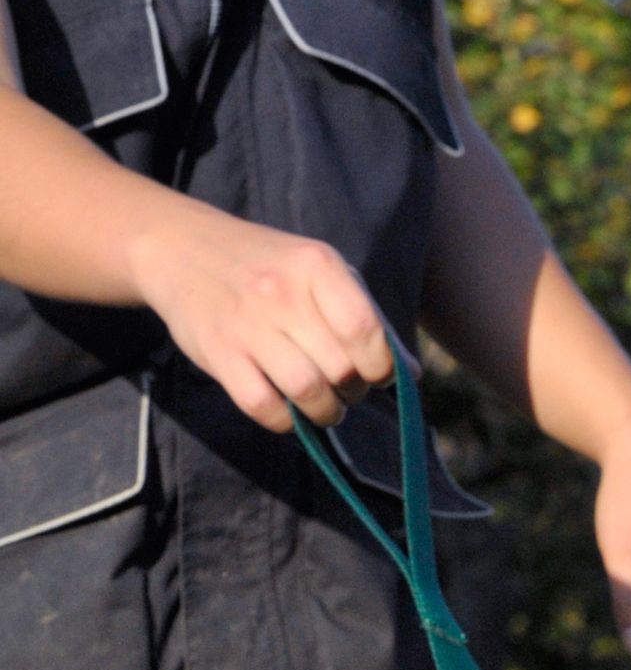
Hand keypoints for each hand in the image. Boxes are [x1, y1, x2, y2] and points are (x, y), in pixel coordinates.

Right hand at [127, 203, 391, 430]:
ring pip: (309, 392)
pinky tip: (287, 408)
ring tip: (322, 405)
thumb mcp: (319, 273)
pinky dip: (285, 420)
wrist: (181, 248)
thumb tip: (411, 376)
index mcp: (316, 265)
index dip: (380, 367)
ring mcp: (247, 324)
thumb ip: (366, 319)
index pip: (366, 331)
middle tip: (342, 387)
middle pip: (341, 369)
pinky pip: (266, 408)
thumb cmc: (268, 267)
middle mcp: (282, 291)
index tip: (373, 372)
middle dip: (352, 391)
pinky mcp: (220, 355)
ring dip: (325, 411)